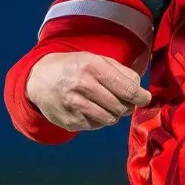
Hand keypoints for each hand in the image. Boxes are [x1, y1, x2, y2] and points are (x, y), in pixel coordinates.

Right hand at [26, 52, 151, 132]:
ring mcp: (74, 106)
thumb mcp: (95, 58)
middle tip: (126, 102)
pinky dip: (100, 119)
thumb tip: (139, 89)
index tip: (145, 98)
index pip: (126, 89)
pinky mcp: (70, 121)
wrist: (39, 80)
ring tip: (109, 105)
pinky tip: (93, 109)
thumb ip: (120, 71)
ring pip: (110, 119)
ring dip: (115, 114)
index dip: (141, 96)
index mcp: (92, 66)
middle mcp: (82, 86)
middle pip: (121, 106)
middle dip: (128, 106)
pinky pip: (97, 125)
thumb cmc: (74, 67)